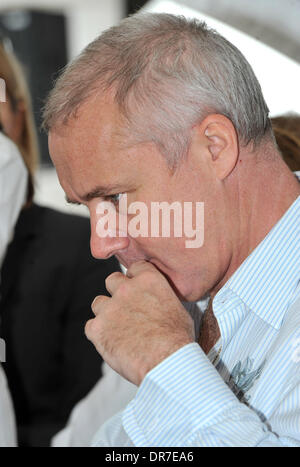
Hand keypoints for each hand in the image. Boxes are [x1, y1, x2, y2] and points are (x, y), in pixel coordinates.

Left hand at [85, 260, 194, 384]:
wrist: (166, 362)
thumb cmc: (177, 339)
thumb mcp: (177, 309)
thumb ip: (161, 298)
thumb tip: (159, 304)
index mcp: (148, 280)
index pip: (135, 268)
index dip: (135, 279)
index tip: (137, 289)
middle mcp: (126, 289)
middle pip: (112, 280)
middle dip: (117, 292)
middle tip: (126, 308)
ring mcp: (109, 308)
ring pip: (98, 303)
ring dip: (106, 313)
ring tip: (119, 329)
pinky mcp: (97, 329)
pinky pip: (90, 327)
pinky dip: (99, 334)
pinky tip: (112, 342)